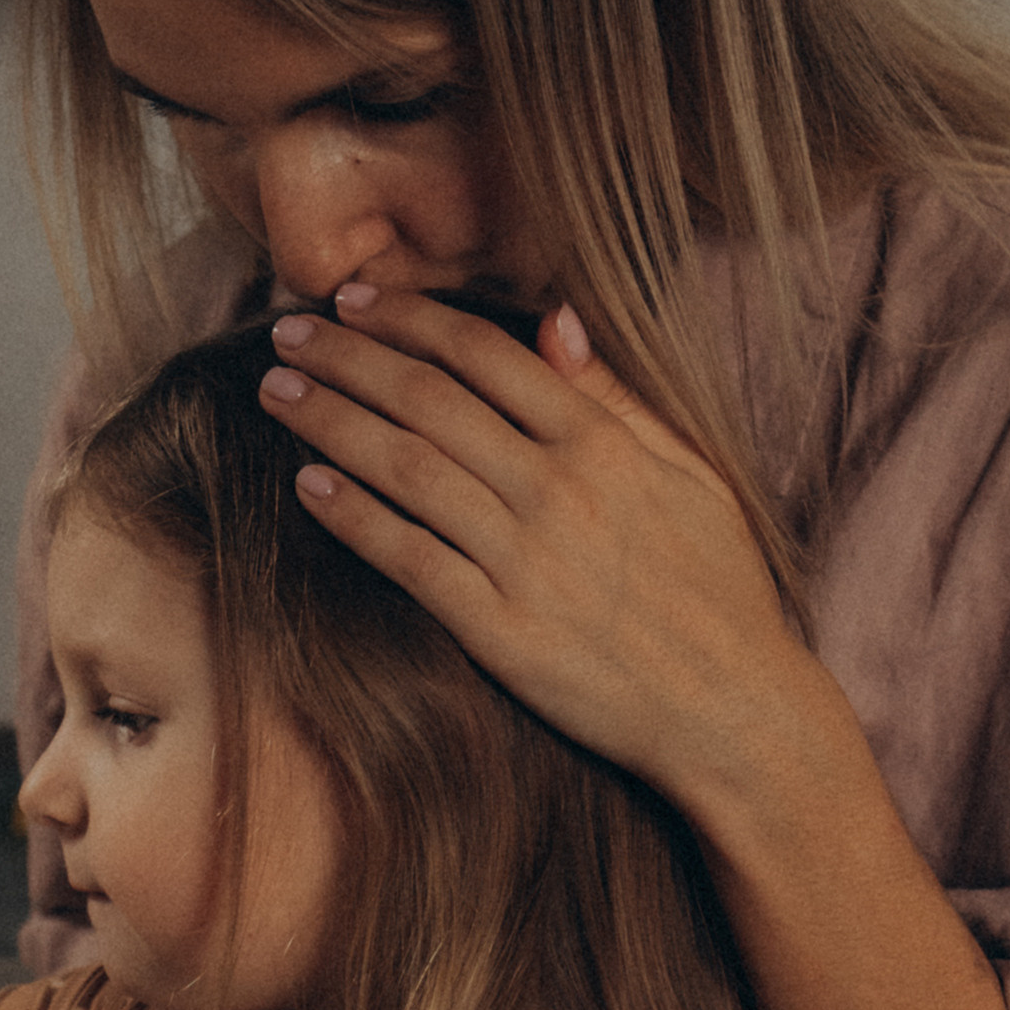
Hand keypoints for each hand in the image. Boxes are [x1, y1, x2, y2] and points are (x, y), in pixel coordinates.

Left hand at [258, 285, 812, 832]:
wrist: (732, 710)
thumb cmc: (718, 590)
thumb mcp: (692, 475)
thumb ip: (617, 397)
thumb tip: (555, 319)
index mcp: (603, 444)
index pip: (486, 356)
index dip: (409, 319)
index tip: (353, 298)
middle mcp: (559, 491)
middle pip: (429, 401)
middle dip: (347, 359)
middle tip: (286, 335)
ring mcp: (527, 561)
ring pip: (407, 470)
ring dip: (332, 423)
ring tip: (277, 394)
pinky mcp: (502, 631)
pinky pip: (411, 560)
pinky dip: (355, 518)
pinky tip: (308, 486)